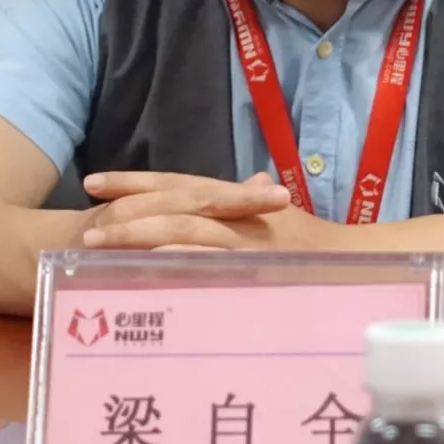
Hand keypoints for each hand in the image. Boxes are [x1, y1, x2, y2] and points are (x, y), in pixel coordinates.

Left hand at [80, 171, 336, 250]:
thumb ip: (254, 206)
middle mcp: (236, 211)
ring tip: (97, 242)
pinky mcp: (258, 263)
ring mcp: (246, 236)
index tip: (95, 181)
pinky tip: (149, 263)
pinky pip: (216, 258)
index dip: (134, 180)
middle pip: (173, 199)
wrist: (359, 261)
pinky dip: (184, 256)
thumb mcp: (280, 222)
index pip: (177, 182)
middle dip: (126, 204)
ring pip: (186, 225)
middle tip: (84, 214)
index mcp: (236, 200)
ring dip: (139, 232)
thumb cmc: (318, 247)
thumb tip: (252, 183)